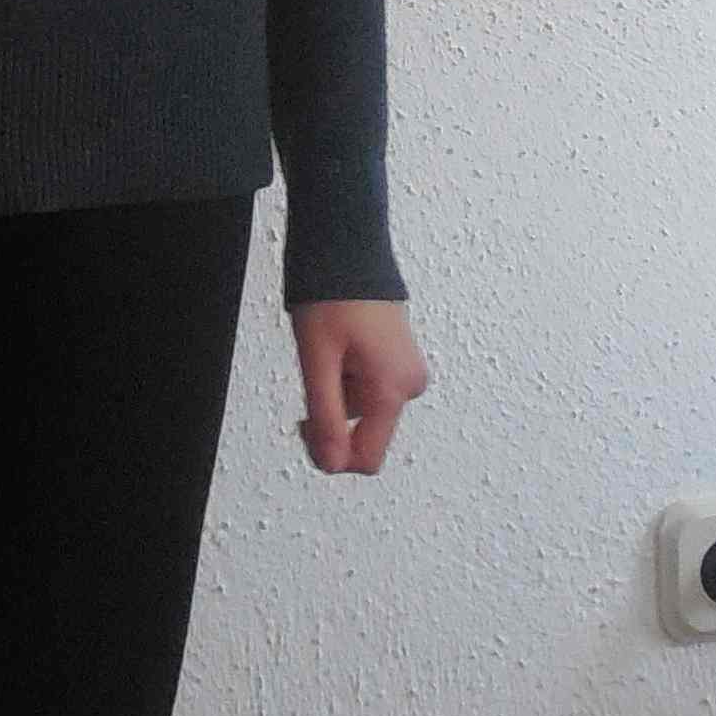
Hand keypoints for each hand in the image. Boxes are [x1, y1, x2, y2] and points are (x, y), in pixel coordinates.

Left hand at [290, 297, 426, 474]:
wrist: (350, 251)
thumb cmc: (334, 296)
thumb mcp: (318, 361)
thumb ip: (325, 418)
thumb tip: (330, 463)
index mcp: (393, 389)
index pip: (367, 458)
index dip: (331, 454)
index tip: (306, 426)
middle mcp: (409, 385)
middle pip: (364, 434)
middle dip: (332, 418)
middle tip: (311, 379)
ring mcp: (408, 372)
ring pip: (364, 411)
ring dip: (338, 394)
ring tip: (326, 354)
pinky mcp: (401, 362)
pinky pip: (371, 389)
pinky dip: (348, 380)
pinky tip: (339, 352)